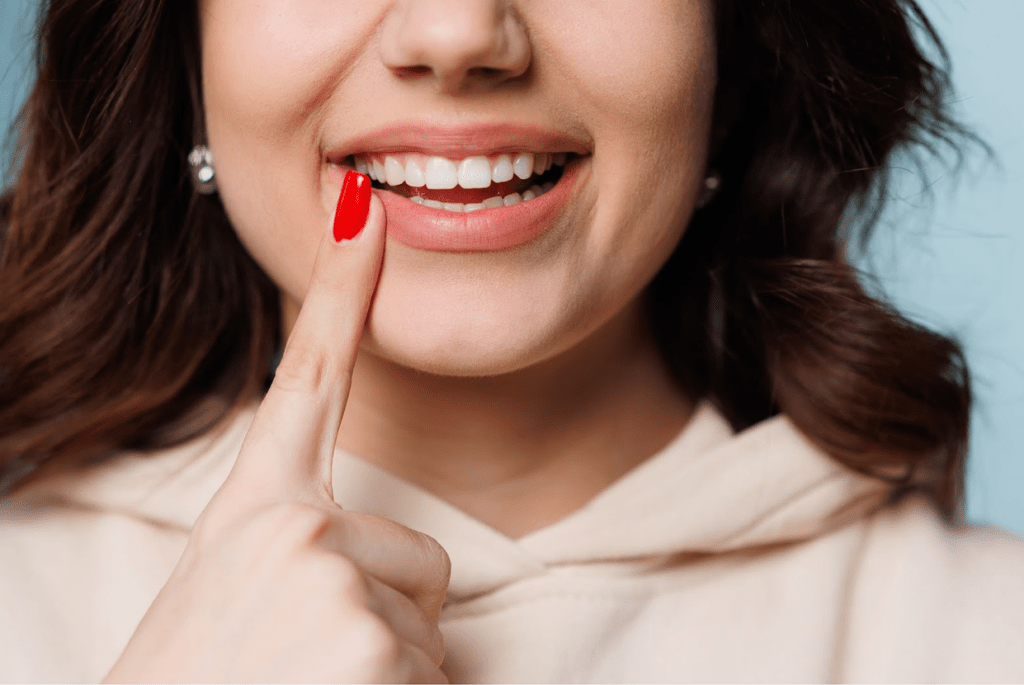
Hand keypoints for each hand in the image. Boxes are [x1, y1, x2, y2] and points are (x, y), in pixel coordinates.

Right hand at [105, 173, 450, 683]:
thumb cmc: (197, 684)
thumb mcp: (228, 601)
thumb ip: (297, 556)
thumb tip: (372, 564)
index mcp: (252, 513)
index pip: (309, 376)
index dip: (344, 288)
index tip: (367, 209)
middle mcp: (296, 530)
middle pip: (424, 561)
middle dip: (389, 620)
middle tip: (308, 667)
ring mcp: (336, 585)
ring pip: (432, 626)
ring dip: (389, 669)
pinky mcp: (373, 648)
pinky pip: (439, 677)